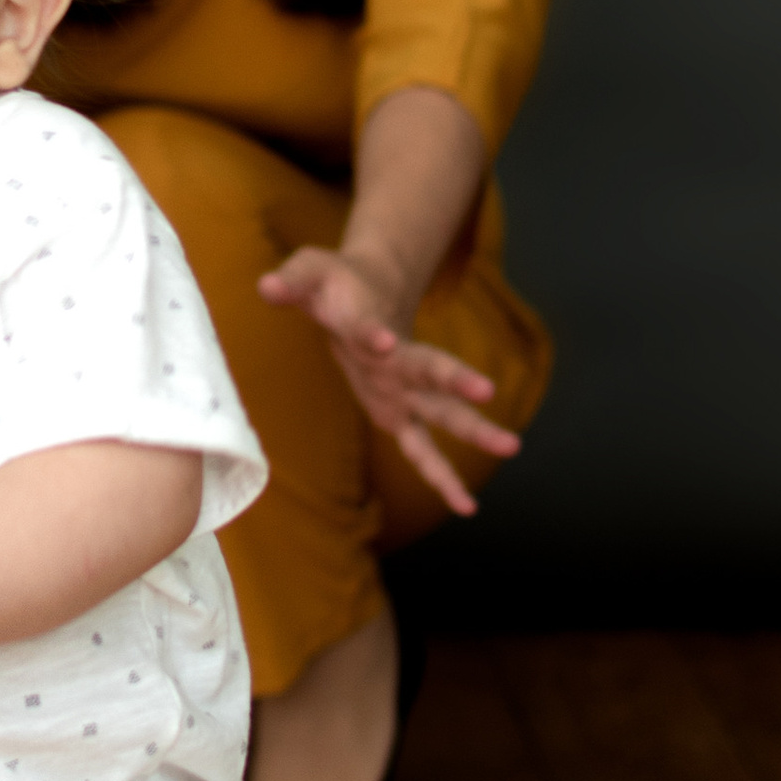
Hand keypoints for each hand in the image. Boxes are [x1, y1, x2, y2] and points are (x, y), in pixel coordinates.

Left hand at [256, 250, 521, 520]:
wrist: (365, 290)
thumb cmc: (333, 283)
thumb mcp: (307, 273)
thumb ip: (290, 281)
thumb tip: (267, 287)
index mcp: (369, 325)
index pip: (368, 331)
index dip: (371, 336)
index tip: (382, 341)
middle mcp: (396, 361)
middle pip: (430, 370)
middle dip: (456, 380)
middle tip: (488, 389)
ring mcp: (404, 390)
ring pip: (443, 411)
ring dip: (474, 429)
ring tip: (512, 446)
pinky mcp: (400, 414)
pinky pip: (424, 450)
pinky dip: (443, 477)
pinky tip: (466, 507)